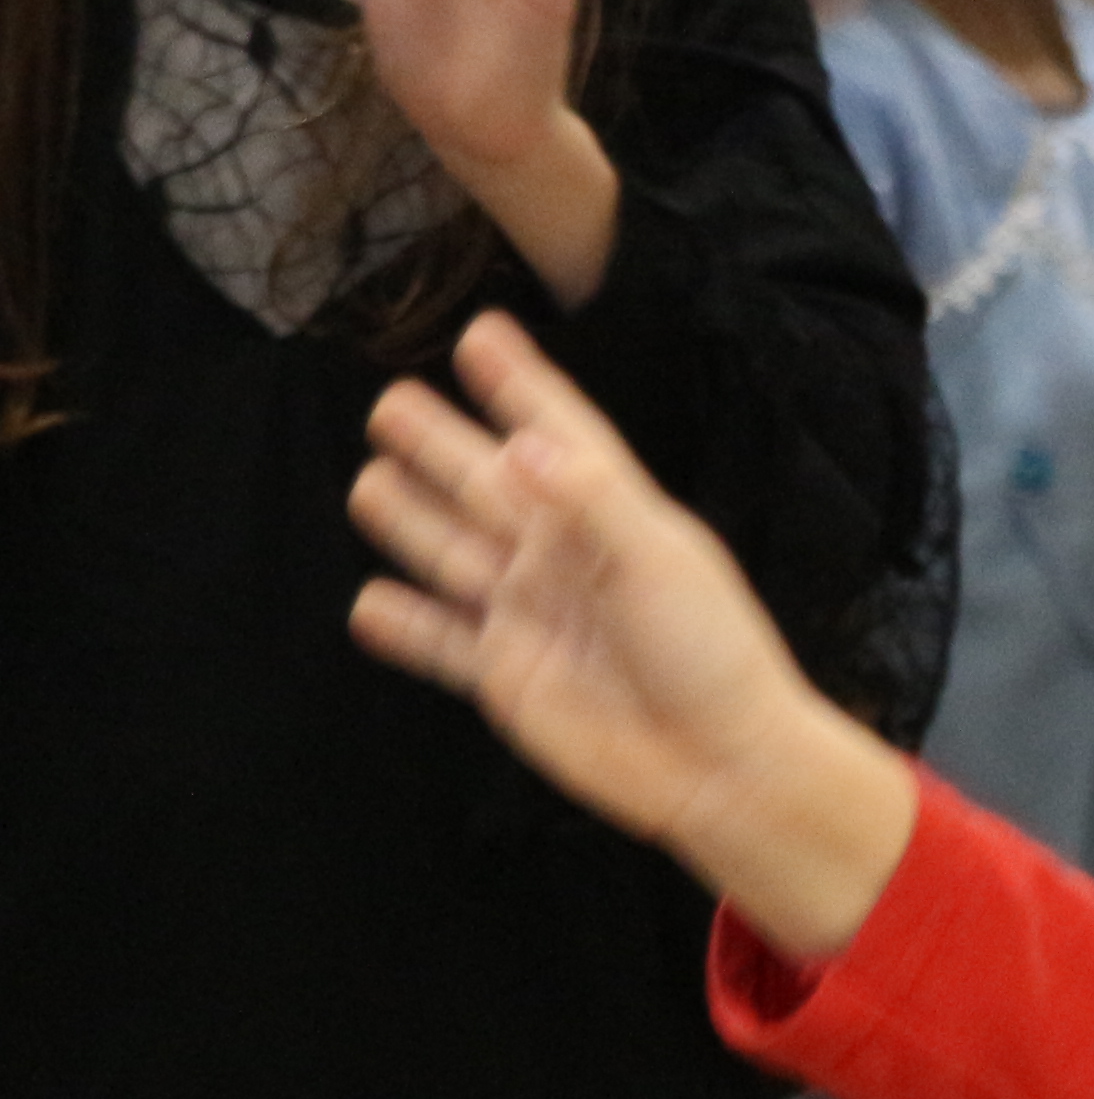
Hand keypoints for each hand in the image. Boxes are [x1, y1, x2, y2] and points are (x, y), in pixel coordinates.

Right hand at [348, 312, 913, 957]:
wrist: (721, 766)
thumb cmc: (712, 655)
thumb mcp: (658, 561)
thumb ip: (588, 499)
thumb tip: (521, 445)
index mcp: (612, 517)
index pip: (558, 434)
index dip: (520, 385)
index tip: (481, 332)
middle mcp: (564, 558)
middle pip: (486, 486)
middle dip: (441, 445)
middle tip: (389, 400)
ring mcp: (532, 615)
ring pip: (452, 554)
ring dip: (411, 520)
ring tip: (369, 481)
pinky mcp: (508, 677)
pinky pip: (441, 644)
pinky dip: (405, 626)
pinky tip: (367, 603)